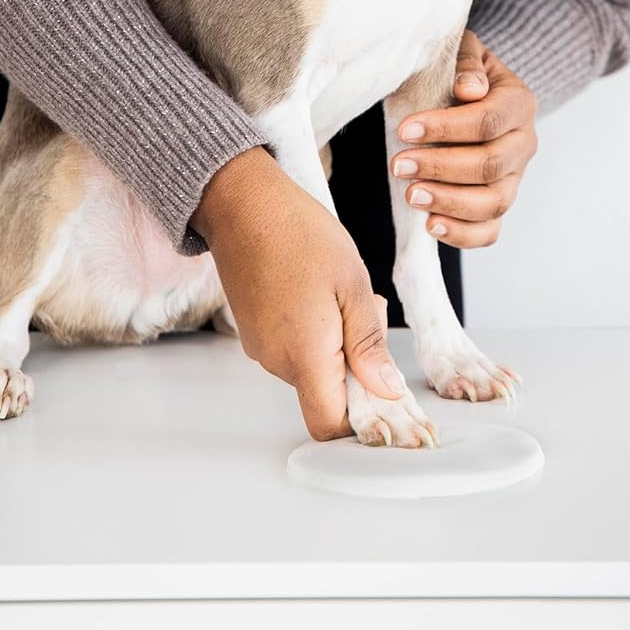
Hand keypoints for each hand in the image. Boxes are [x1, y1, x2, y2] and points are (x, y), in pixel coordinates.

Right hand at [193, 146, 404, 440]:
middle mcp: (277, 360)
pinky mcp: (255, 330)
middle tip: (369, 311)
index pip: (330, 426)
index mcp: (304, 355)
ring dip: (338, 343)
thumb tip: (386, 391)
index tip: (385, 393)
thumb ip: (369, 344)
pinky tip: (320, 290)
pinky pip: (294, 348)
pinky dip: (316, 331)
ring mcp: (261, 346)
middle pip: (326, 394)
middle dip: (357, 366)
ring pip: (312, 368)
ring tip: (342, 292)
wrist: (242, 203)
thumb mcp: (352, 283)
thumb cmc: (298, 233)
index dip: (362, 423)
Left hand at [389, 29, 537, 247]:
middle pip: (490, 166)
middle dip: (440, 168)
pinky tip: (430, 225)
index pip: (488, 121)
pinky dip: (462, 235)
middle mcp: (524, 143)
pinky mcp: (500, 204)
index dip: (446, 129)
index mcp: (519, 103)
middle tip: (399, 165)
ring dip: (449, 202)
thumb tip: (468, 89)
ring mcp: (515, 178)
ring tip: (411, 195)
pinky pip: (490, 231)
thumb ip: (466, 63)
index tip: (405, 130)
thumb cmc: (460, 72)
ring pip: (494, 203)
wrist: (471, 92)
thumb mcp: (463, 52)